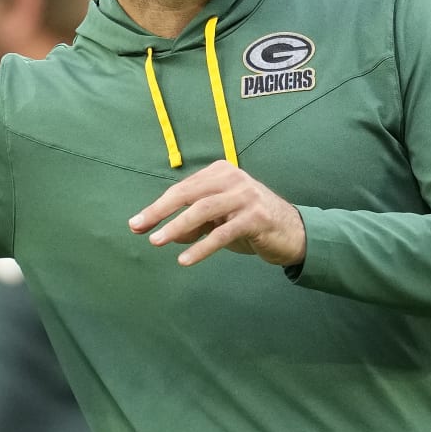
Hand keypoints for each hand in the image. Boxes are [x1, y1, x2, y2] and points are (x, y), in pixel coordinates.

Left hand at [128, 159, 305, 267]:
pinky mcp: (256, 218)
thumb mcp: (218, 221)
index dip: (158, 207)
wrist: (293, 233)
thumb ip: (193, 225)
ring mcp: (246, 196)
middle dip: (160, 212)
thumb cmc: (251, 224)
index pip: (183, 189)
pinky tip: (185, 259)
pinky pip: (222, 233)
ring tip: (157, 241)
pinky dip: (201, 247)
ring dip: (177, 227)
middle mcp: (233, 179)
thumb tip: (164, 234)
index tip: (137, 223)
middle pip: (188, 194)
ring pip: (203, 210)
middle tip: (138, 228)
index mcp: (221, 172)